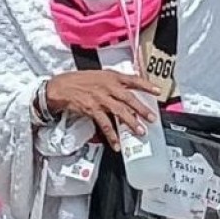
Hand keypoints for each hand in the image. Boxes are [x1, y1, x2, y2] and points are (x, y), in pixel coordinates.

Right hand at [43, 71, 159, 151]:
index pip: (133, 79)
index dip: (146, 85)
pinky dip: (111, 135)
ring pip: (120, 112)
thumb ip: (114, 81)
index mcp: (111, 77)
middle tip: (152, 118)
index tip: (158, 91)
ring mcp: (100, 99)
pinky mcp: (92, 110)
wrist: (62, 87)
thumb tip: (129, 86)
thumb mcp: (100, 75)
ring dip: (131, 123)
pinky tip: (117, 143)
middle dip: (142, 109)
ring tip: (140, 132)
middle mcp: (108, 87)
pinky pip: (105, 125)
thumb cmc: (80, 80)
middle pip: (129, 98)